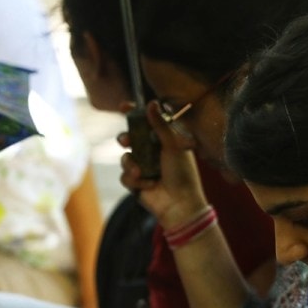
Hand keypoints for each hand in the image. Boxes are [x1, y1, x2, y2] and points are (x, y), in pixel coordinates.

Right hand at [116, 101, 208, 227]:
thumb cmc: (182, 173)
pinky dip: (135, 181)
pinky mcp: (136, 183)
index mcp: (163, 142)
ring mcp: (143, 168)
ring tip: (140, 172)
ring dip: (130, 164)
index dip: (134, 114)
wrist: (181, 204)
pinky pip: (125, 176)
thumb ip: (160, 125)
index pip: (146, 123)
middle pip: (129, 139)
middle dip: (125, 139)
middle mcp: (151, 153)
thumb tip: (151, 102)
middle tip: (125, 142)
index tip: (125, 106)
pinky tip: (149, 185)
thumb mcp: (173, 145)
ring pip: (125, 158)